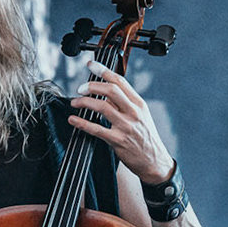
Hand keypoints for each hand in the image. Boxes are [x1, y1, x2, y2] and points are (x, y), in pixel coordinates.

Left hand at [69, 62, 174, 183]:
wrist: (154, 161)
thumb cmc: (145, 137)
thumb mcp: (140, 116)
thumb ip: (124, 103)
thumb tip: (105, 92)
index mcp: (138, 103)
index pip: (120, 81)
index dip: (104, 70)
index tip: (91, 65)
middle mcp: (133, 112)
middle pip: (110, 90)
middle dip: (92, 86)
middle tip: (80, 88)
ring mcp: (126, 126)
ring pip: (102, 107)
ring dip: (84, 102)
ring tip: (75, 102)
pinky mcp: (118, 141)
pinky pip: (96, 129)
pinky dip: (82, 123)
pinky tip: (73, 119)